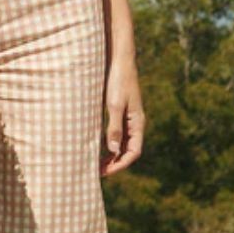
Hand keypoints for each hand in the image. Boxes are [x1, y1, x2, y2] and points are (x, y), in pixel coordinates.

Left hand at [101, 56, 143, 176]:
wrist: (119, 60)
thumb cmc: (118, 81)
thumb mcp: (114, 105)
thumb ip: (114, 127)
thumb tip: (112, 150)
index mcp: (137, 123)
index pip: (133, 152)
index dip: (121, 164)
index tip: (106, 171)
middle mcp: (135, 123)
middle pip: (128, 151)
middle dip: (115, 163)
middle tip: (97, 172)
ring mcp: (128, 118)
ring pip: (122, 143)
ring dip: (111, 155)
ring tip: (96, 163)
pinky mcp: (119, 111)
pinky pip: (116, 133)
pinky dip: (108, 143)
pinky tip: (96, 146)